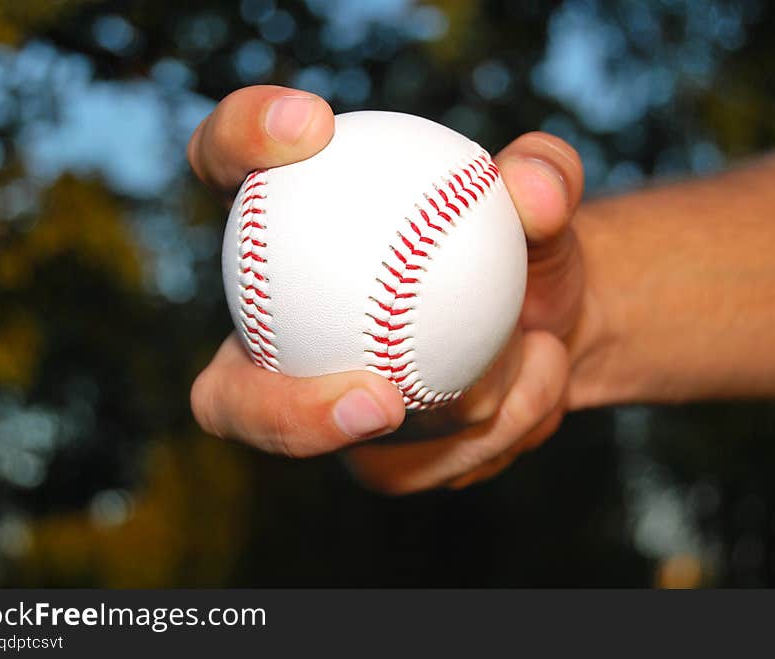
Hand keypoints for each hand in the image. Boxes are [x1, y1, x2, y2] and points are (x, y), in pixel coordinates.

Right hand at [188, 85, 584, 491]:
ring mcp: (310, 409)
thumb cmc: (525, 251)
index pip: (226, 164)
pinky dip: (487, 440)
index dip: (237, 136)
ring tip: (540, 360)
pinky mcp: (363, 460)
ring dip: (455, 423)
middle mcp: (276, 332)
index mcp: (286, 236)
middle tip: (382, 402)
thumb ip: (546, 179)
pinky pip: (407, 472)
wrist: (545, 329)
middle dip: (283, 415)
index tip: (311, 124)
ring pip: (346, 451)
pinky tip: (540, 388)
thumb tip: (528, 188)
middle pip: (226, 397)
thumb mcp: (549, 207)